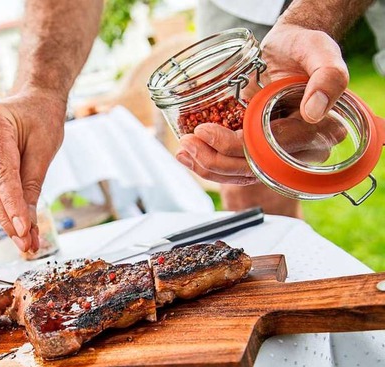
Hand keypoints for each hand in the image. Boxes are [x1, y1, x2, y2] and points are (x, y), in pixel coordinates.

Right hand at [0, 90, 66, 251]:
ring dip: (5, 215)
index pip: (1, 172)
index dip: (11, 205)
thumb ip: (32, 186)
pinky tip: (15, 224)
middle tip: (26, 243)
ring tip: (25, 239)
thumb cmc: (41, 117)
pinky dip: (1, 203)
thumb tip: (27, 226)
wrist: (32, 98)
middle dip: (8, 217)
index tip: (22, 231)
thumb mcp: (44, 149)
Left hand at [176, 23, 349, 183]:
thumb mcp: (319, 50)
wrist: (291, 49)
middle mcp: (300, 152)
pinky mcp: (261, 152)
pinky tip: (189, 157)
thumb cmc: (304, 47)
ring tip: (183, 152)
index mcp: (320, 133)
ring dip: (208, 167)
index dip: (234, 146)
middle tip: (186, 144)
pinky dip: (211, 165)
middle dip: (214, 161)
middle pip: (253, 170)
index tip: (204, 130)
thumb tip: (313, 112)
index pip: (270, 151)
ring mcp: (278, 155)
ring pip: (241, 175)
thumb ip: (327, 76)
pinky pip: (236, 168)